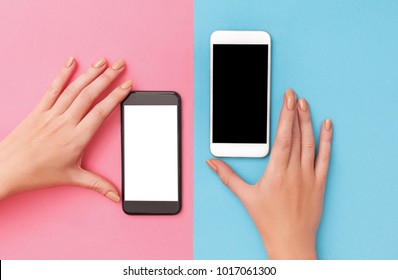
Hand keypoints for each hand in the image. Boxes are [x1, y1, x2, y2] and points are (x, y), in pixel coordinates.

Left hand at [0, 57, 131, 201]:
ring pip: (74, 89)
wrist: (6, 169)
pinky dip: (62, 74)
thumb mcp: (72, 178)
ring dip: (90, 73)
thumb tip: (116, 196)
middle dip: (108, 77)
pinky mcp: (38, 111)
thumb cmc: (38, 174)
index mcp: (76, 138)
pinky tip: (71, 62)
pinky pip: (52, 89)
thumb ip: (98, 184)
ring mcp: (51, 114)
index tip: (127, 85)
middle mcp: (65, 122)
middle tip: (120, 65)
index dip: (116, 96)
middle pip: (90, 94)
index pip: (101, 111)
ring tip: (103, 61)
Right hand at [206, 89, 332, 258]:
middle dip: (296, 112)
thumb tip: (211, 162)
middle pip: (297, 136)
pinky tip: (327, 126)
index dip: (285, 116)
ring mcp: (309, 176)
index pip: (283, 137)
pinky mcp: (319, 183)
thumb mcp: (245, 196)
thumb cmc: (268, 220)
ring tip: (306, 104)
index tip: (287, 99)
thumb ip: (227, 176)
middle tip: (295, 95)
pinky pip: (326, 157)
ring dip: (309, 122)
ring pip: (310, 143)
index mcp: (276, 173)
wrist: (291, 241)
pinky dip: (327, 140)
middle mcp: (294, 172)